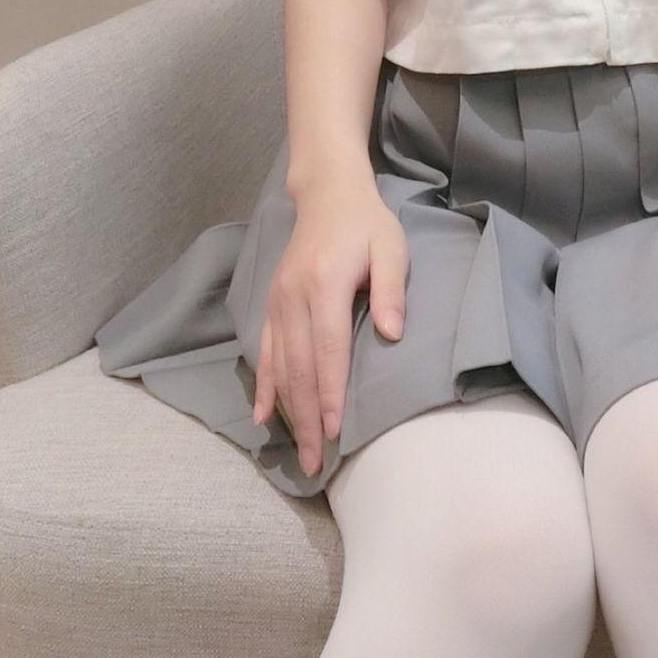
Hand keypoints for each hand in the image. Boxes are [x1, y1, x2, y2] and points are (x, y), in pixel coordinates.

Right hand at [254, 171, 407, 476]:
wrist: (327, 195)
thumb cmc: (367, 224)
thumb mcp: (391, 248)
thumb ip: (392, 290)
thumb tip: (392, 335)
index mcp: (324, 285)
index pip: (327, 350)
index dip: (329, 393)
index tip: (335, 430)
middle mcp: (293, 298)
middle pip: (299, 369)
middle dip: (308, 419)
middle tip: (317, 463)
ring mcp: (278, 303)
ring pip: (280, 367)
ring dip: (288, 413)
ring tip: (300, 452)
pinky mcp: (272, 305)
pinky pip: (265, 352)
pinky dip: (265, 386)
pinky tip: (265, 417)